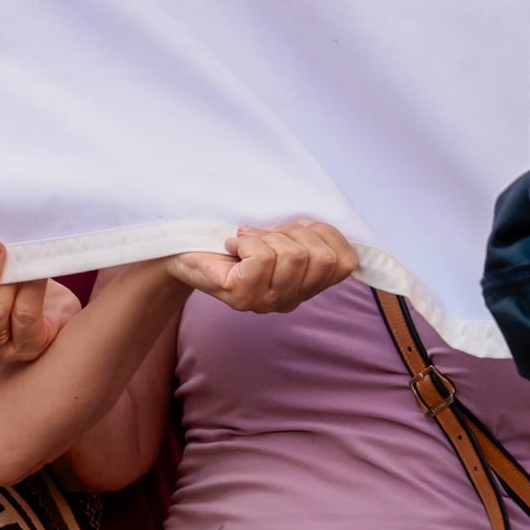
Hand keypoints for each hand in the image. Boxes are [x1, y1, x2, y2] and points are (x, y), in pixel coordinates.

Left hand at [169, 219, 357, 314]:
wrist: (184, 251)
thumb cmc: (234, 241)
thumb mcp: (282, 234)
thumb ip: (308, 235)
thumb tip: (320, 228)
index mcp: (306, 286)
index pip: (344, 263)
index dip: (325, 234)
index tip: (294, 227)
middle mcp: (290, 300)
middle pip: (321, 258)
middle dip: (295, 232)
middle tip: (267, 232)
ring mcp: (266, 302)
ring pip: (293, 256)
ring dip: (268, 235)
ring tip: (248, 238)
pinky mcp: (241, 295)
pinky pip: (262, 258)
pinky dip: (248, 240)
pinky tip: (234, 244)